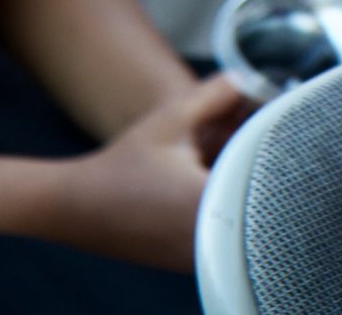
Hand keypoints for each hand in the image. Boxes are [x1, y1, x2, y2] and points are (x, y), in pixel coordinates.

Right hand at [52, 74, 255, 271]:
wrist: (72, 209)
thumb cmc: (121, 165)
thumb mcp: (170, 121)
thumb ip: (215, 96)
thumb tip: (248, 79)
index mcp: (211, 204)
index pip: (268, 173)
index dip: (268, 145)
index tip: (258, 125)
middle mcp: (211, 239)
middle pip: (258, 194)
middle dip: (253, 162)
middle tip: (233, 139)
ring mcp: (200, 255)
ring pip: (240, 214)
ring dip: (236, 185)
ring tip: (206, 158)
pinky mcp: (189, 262)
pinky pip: (221, 230)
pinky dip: (219, 204)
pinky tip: (196, 179)